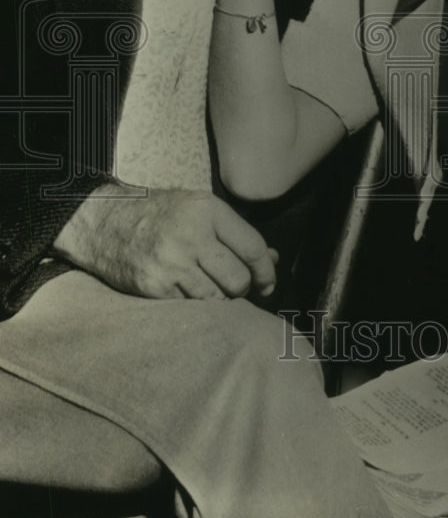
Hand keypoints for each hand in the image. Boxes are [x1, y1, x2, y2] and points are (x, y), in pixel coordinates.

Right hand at [52, 184, 278, 300]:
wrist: (105, 221)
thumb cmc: (160, 214)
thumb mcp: (199, 210)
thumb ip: (236, 233)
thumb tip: (273, 260)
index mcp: (207, 210)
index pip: (253, 248)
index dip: (266, 271)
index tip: (268, 284)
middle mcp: (191, 235)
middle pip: (238, 279)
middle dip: (243, 288)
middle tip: (237, 287)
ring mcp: (171, 263)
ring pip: (216, 298)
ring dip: (218, 298)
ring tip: (208, 286)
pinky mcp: (154, 286)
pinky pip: (190, 307)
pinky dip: (193, 303)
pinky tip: (185, 289)